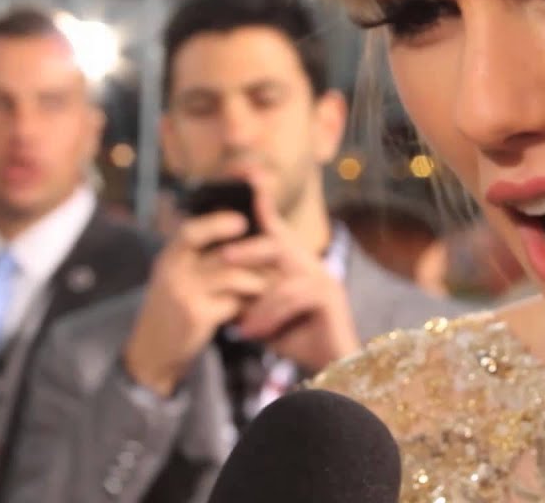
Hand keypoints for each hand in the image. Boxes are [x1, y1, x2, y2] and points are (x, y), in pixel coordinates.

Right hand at [124, 212, 273, 396]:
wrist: (152, 351)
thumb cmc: (174, 307)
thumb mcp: (179, 275)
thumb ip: (201, 254)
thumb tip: (239, 222)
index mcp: (170, 257)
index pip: (191, 232)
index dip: (217, 223)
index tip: (242, 220)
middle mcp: (173, 272)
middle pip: (223, 254)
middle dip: (255, 255)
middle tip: (277, 256)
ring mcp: (184, 294)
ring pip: (235, 277)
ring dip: (258, 281)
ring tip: (270, 284)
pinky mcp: (197, 316)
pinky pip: (234, 303)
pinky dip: (249, 304)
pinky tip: (254, 307)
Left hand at [234, 178, 359, 373]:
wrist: (330, 369)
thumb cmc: (294, 337)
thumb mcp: (261, 311)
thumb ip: (246, 291)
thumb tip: (213, 273)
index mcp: (294, 262)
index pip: (274, 226)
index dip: (261, 201)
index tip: (244, 176)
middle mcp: (311, 264)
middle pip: (279, 242)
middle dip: (248, 248)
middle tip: (221, 258)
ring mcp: (324, 279)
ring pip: (286, 270)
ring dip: (257, 290)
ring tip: (235, 311)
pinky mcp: (330, 299)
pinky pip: (294, 296)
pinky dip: (269, 314)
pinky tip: (250, 332)